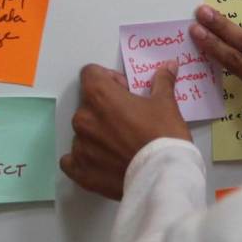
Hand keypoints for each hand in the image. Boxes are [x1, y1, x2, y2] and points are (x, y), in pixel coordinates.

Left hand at [60, 62, 191, 199]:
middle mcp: (83, 118)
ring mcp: (79, 146)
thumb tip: (169, 65)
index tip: (126, 91)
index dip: (110, 79)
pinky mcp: (80, 171)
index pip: (90, 74)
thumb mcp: (166, 103)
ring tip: (122, 144)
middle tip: (129, 119)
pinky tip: (104, 160)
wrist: (162, 176)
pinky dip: (85, 157)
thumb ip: (162, 81)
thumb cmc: (163, 134)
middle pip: (88, 103)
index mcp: (100, 96)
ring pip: (84, 131)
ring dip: (98, 133)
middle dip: (106, 107)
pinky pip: (72, 159)